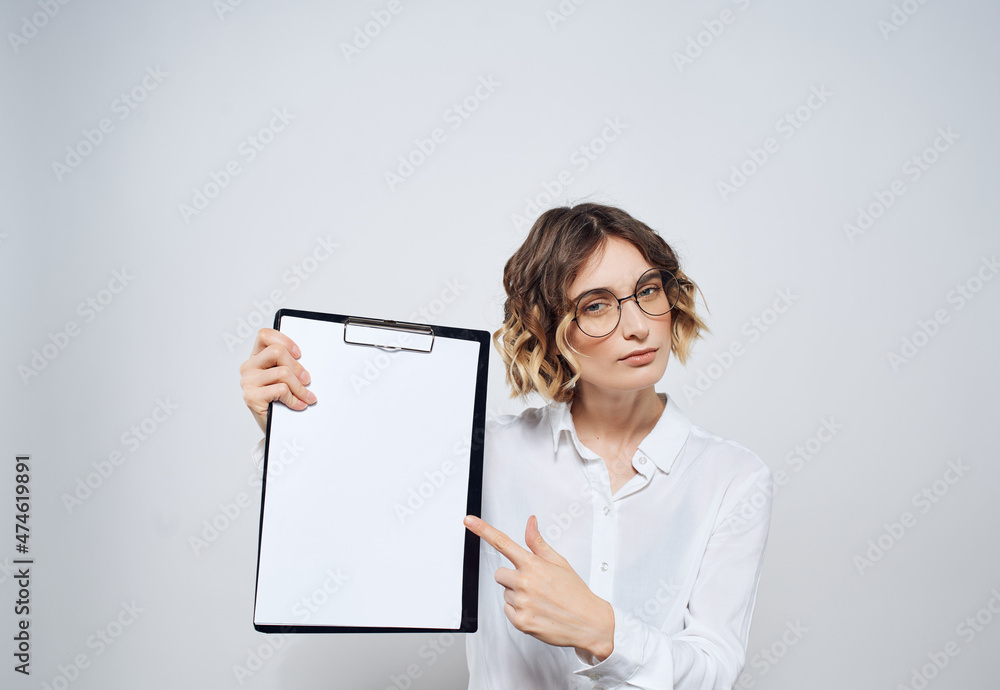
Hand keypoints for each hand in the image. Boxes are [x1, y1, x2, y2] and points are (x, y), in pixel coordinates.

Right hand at [239, 328, 315, 432]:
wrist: (275, 428)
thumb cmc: (280, 401)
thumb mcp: (285, 379)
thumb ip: (289, 365)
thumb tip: (306, 361)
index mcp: (257, 358)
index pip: (265, 336)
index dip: (284, 340)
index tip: (299, 353)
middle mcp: (249, 367)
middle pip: (277, 352)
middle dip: (297, 367)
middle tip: (307, 380)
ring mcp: (248, 382)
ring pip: (282, 372)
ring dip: (299, 387)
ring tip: (306, 396)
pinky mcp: (252, 397)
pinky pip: (281, 390)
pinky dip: (294, 399)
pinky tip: (298, 405)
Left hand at [464, 514, 614, 660]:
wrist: (588, 622)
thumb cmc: (575, 592)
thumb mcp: (559, 562)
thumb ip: (538, 543)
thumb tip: (530, 522)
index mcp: (533, 565)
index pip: (503, 542)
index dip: (483, 530)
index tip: (469, 520)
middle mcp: (525, 582)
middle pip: (500, 574)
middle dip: (512, 577)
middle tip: (533, 584)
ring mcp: (521, 602)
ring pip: (505, 593)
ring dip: (517, 595)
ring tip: (539, 600)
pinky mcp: (520, 621)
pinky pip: (507, 610)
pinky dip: (518, 611)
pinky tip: (536, 611)